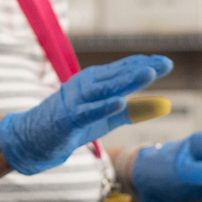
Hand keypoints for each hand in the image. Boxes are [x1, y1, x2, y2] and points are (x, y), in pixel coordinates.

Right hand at [0, 55, 173, 174]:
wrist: (35, 138)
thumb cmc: (75, 124)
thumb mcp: (109, 117)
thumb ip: (135, 110)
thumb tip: (166, 105)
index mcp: (96, 81)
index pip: (124, 69)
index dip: (145, 64)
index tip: (166, 63)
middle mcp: (86, 84)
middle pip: (118, 75)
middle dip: (142, 69)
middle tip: (165, 63)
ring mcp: (76, 100)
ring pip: (105, 88)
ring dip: (127, 80)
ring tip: (149, 74)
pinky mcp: (68, 118)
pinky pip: (88, 111)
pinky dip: (103, 106)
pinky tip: (120, 102)